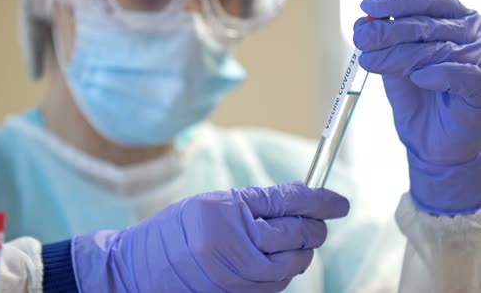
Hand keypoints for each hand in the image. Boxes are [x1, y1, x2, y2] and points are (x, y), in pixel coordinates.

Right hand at [73, 183, 348, 291]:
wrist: (141, 270)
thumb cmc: (174, 230)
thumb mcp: (213, 203)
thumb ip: (256, 202)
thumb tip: (299, 199)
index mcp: (229, 213)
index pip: (289, 203)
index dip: (321, 200)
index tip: (340, 202)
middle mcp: (237, 246)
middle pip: (299, 236)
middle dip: (314, 226)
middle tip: (315, 219)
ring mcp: (240, 276)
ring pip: (294, 264)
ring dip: (301, 250)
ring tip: (291, 239)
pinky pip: (278, 283)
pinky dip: (284, 268)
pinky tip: (273, 258)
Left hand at [353, 0, 480, 214]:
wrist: (430, 143)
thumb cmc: (417, 99)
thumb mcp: (395, 66)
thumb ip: (384, 44)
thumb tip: (363, 23)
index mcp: (453, 24)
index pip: (430, 2)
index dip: (399, 0)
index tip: (368, 5)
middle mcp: (471, 37)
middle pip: (428, 25)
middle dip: (388, 30)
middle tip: (362, 38)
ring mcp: (479, 62)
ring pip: (439, 49)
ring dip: (400, 54)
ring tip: (371, 62)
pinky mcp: (480, 90)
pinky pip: (462, 76)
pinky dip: (437, 75)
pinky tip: (417, 78)